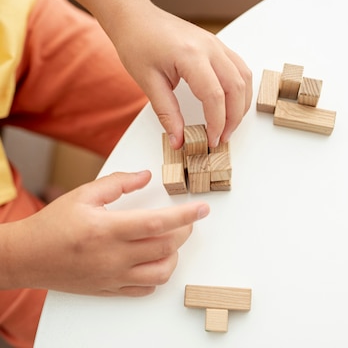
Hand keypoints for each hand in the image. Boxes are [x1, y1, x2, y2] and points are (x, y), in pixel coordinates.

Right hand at [2, 171, 208, 295]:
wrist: (26, 257)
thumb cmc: (53, 224)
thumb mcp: (83, 195)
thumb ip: (118, 183)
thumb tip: (146, 176)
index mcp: (108, 229)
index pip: (158, 223)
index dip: (186, 215)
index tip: (203, 208)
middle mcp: (114, 256)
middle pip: (166, 247)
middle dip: (184, 232)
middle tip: (186, 220)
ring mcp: (113, 276)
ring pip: (161, 272)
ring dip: (174, 256)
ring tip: (170, 241)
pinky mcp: (110, 289)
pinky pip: (145, 288)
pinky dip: (157, 275)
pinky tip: (153, 260)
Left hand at [75, 0, 252, 148]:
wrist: (136, 18)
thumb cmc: (138, 42)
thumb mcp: (148, 82)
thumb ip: (167, 114)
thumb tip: (178, 139)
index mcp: (190, 55)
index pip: (214, 96)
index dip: (217, 123)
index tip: (211, 139)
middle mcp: (209, 48)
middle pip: (236, 89)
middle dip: (233, 118)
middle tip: (222, 137)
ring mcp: (217, 45)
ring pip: (244, 79)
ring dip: (241, 105)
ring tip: (229, 124)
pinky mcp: (218, 46)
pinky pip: (240, 69)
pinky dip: (241, 90)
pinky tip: (233, 103)